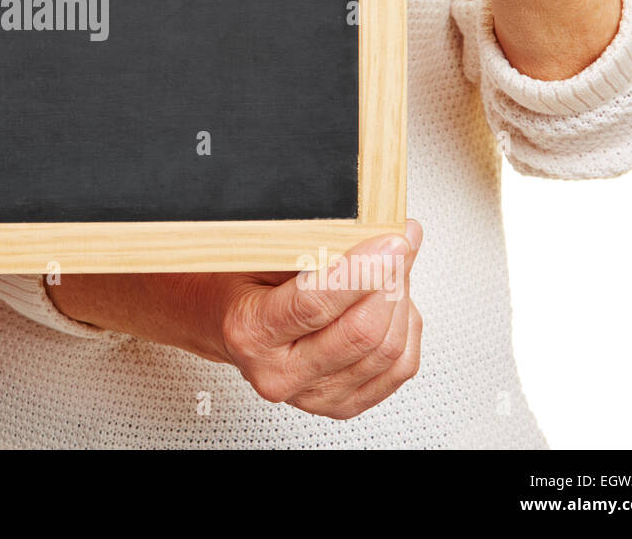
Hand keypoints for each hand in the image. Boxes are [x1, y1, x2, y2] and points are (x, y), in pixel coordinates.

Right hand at [213, 220, 422, 418]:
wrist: (225, 326)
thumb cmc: (240, 287)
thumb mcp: (258, 256)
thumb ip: (310, 247)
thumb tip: (368, 228)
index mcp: (251, 333)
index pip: (316, 305)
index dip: (362, 271)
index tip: (391, 241)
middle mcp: (281, 374)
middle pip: (361, 333)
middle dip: (390, 281)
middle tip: (400, 244)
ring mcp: (315, 397)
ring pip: (387, 352)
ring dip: (400, 301)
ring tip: (392, 269)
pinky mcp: (343, 405)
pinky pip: (399, 369)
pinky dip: (406, 329)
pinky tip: (392, 304)